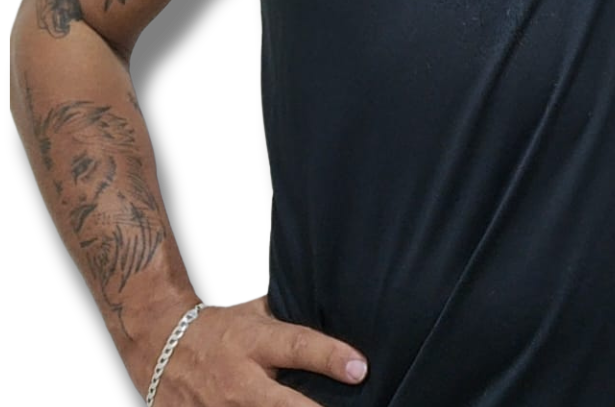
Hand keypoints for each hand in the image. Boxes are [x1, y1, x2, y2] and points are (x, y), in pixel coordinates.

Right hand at [136, 295, 368, 404]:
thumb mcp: (253, 314)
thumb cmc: (217, 326)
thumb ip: (286, 323)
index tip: (360, 369)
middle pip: (281, 404)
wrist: (157, 337)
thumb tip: (330, 312)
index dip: (330, 357)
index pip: (298, 346)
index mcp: (255, 342)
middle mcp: (238, 379)